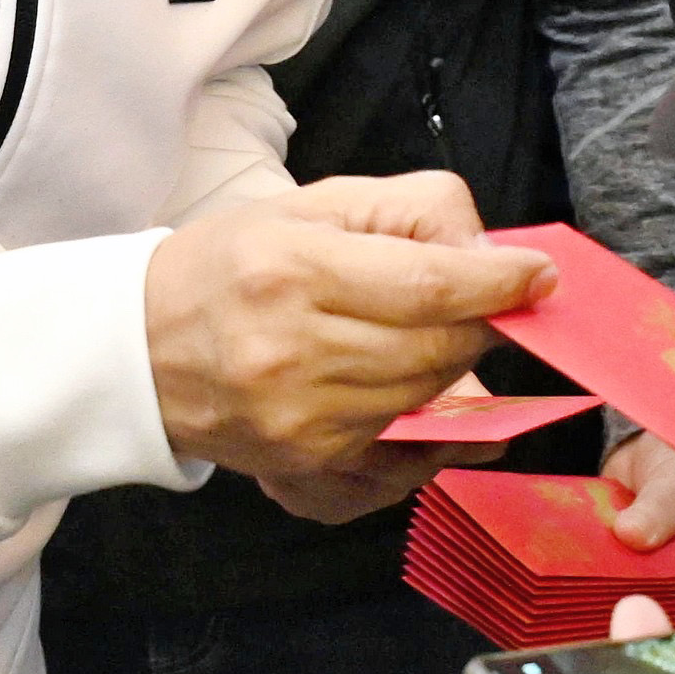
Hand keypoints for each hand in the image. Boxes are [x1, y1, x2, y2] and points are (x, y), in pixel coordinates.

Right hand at [147, 170, 547, 487]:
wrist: (135, 349)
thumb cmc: (229, 265)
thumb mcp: (311, 206)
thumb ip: (408, 213)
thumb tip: (489, 254)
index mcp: (294, 270)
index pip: (429, 285)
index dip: (498, 283)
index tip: (539, 276)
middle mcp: (294, 351)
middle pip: (438, 350)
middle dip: (481, 325)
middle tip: (490, 304)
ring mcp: (300, 420)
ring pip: (427, 400)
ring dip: (456, 370)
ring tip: (443, 338)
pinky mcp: (304, 467)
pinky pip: (401, 455)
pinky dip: (431, 428)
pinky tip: (437, 405)